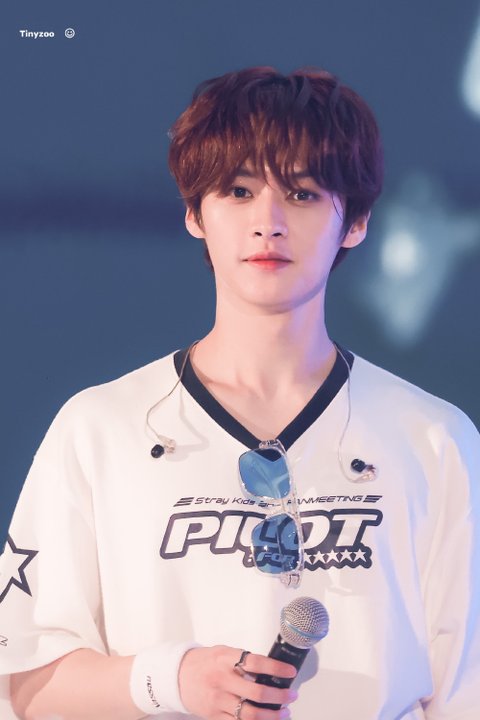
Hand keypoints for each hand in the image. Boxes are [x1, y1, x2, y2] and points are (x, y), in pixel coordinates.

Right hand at [178, 645, 297, 719]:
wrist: (177, 676)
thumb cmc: (204, 662)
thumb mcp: (223, 652)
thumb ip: (243, 661)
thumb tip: (270, 671)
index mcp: (225, 659)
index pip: (255, 662)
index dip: (276, 667)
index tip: (290, 671)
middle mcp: (221, 679)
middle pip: (257, 692)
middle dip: (280, 696)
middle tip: (291, 695)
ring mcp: (217, 700)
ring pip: (250, 714)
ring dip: (272, 716)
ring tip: (284, 712)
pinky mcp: (214, 716)